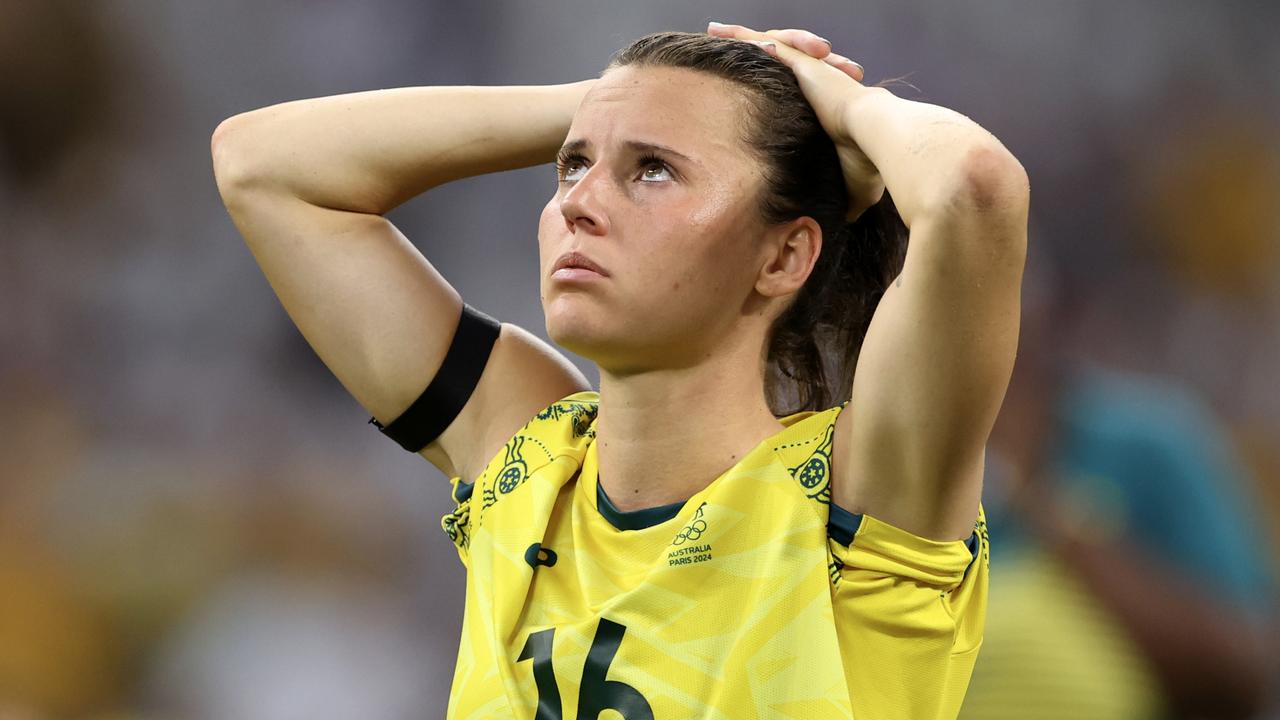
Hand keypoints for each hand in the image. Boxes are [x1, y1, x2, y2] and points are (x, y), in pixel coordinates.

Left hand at [706, 22, 884, 219]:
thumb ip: (839, 196)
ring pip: (770, 45)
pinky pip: (766, 44)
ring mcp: (809, 71)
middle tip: (725, 45)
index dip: (777, 87)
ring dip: (743, 37)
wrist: (878, 140)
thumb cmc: (871, 164)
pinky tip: (722, 30)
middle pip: (779, 61)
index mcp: (825, 108)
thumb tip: (836, 222)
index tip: (757, 90)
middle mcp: (817, 83)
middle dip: (754, 51)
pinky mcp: (803, 65)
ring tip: (716, 29)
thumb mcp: (852, 186)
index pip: (796, 92)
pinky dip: (743, 36)